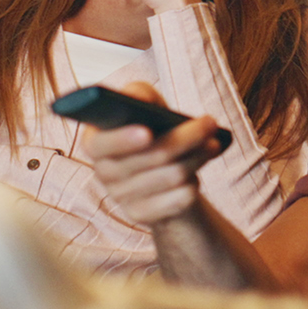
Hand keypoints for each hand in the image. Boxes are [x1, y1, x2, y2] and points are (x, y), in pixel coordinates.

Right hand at [83, 82, 226, 223]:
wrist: (162, 167)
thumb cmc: (151, 126)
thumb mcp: (144, 103)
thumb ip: (138, 93)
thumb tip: (140, 101)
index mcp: (95, 141)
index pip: (100, 144)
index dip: (122, 140)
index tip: (147, 132)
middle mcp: (103, 171)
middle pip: (149, 157)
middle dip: (185, 138)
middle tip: (209, 123)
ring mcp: (120, 196)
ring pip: (170, 176)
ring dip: (197, 158)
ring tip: (212, 144)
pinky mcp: (141, 215)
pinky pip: (176, 201)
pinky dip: (193, 185)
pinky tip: (197, 176)